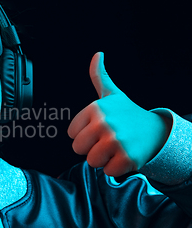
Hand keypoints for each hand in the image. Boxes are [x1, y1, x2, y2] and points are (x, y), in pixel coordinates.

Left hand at [67, 52, 170, 176]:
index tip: (100, 128)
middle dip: (91, 148)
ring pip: (91, 162)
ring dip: (104, 159)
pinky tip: (125, 156)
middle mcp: (104, 123)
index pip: (72, 134)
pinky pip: (108, 173)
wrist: (156, 131)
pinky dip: (116, 169)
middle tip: (107, 140)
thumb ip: (99, 76)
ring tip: (116, 148)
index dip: (85, 134)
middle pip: (78, 149)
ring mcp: (116, 141)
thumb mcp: (112, 94)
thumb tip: (97, 54)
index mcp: (95, 108)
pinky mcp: (127, 159)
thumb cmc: (128, 114)